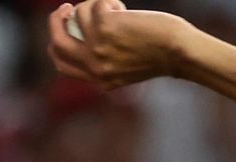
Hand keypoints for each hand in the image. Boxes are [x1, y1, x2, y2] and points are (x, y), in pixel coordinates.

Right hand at [47, 0, 190, 89]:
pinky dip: (110, 2)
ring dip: (96, 6)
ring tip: (121, 13)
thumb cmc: (160, 55)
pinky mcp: (104, 27)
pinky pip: (95, 4)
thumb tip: (78, 30)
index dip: (57, 43)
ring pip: (79, 15)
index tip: (64, 28)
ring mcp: (98, 47)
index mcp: (99, 80)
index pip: (62, 64)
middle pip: (56, 41)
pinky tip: (128, 11)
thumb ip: (104, 59)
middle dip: (56, 20)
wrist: (179, 52)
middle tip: (68, 8)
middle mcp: (95, 67)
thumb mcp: (126, 66)